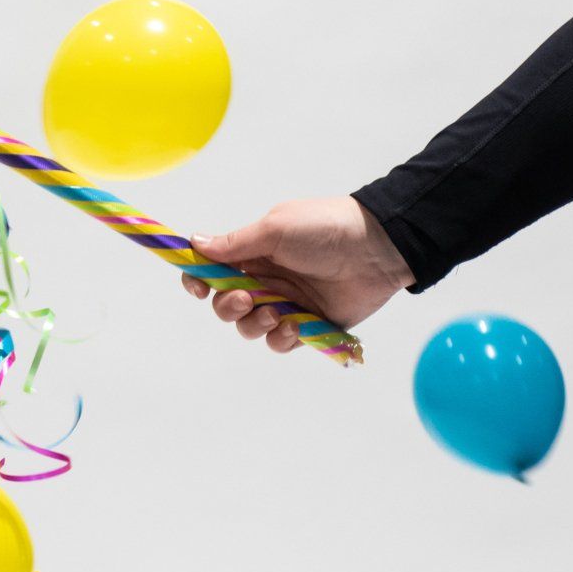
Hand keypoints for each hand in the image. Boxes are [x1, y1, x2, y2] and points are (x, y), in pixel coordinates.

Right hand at [180, 196, 412, 353]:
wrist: (378, 249)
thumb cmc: (324, 229)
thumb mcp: (275, 229)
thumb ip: (235, 243)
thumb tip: (194, 243)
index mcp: (252, 254)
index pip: (211, 271)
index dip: (197, 280)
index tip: (197, 287)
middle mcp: (264, 280)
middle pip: (224, 305)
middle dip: (228, 307)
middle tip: (248, 298)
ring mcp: (284, 305)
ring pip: (248, 328)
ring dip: (254, 324)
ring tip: (276, 313)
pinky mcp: (306, 326)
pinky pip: (279, 342)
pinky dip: (281, 337)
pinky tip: (296, 324)